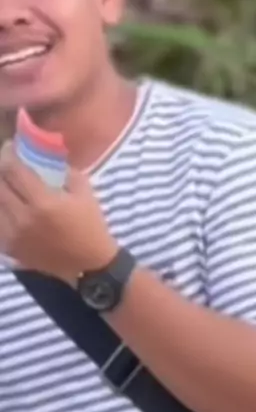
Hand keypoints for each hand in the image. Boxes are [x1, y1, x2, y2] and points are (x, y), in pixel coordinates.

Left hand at [0, 142, 117, 282]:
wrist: (89, 264)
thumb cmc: (90, 225)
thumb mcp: (85, 192)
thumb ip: (64, 170)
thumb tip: (46, 154)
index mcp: (43, 202)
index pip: (13, 170)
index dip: (8, 155)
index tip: (10, 148)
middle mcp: (24, 218)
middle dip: (1, 171)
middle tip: (7, 166)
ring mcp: (14, 235)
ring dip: (0, 191)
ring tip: (6, 185)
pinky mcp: (10, 248)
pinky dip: (0, 212)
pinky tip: (7, 206)